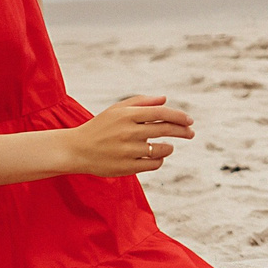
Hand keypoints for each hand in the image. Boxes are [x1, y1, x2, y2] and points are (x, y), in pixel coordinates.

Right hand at [61, 94, 194, 175]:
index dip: (179, 116)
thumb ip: (141, 102)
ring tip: (168, 146)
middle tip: (191, 133)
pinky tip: (157, 156)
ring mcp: (128, 151)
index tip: (190, 121)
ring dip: (169, 147)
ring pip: (161, 149)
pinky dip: (159, 160)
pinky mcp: (126, 167)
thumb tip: (165, 99)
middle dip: (182, 131)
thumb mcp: (117, 110)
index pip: (161, 113)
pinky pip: (153, 164)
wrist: (76, 149)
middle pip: (165, 129)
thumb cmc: (100, 127)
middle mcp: (128, 132)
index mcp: (127, 115)